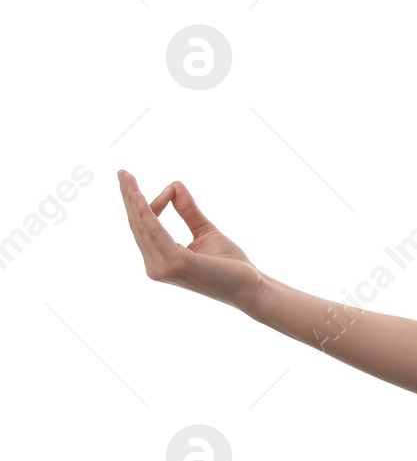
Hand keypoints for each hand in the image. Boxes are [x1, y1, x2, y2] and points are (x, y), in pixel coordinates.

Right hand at [118, 170, 264, 310]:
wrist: (250, 288)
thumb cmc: (231, 265)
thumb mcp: (205, 231)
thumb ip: (188, 211)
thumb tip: (175, 185)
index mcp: (162, 260)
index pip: (146, 228)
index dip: (150, 204)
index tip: (170, 187)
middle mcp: (157, 266)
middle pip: (138, 225)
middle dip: (129, 197)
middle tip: (122, 172)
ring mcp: (164, 267)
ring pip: (144, 226)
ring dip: (134, 200)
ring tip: (127, 177)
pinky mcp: (175, 264)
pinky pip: (156, 232)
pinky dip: (147, 213)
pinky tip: (139, 196)